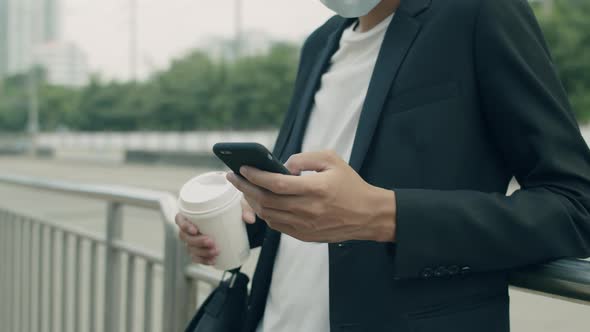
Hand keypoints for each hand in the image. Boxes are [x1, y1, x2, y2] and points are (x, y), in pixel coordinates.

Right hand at [176, 199, 255, 264]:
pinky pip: (197, 258)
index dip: (184, 225)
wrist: (235, 220)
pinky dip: (204, 261)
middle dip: (197, 242)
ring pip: (190, 249)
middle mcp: (190, 227)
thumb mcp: (238, 205)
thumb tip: (250, 219)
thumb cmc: (230, 208)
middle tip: (211, 242)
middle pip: (185, 237)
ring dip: (201, 252)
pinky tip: (213, 261)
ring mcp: (194, 240)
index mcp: (192, 213)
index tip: (195, 230)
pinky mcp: (200, 249)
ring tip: (215, 252)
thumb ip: (245, 208)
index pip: (179, 219)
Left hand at [226, 151, 396, 242]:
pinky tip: (261, 203)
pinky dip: (265, 214)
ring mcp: (306, 226)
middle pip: (267, 201)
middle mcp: (309, 209)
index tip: (242, 168)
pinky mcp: (305, 236)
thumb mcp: (332, 160)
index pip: (277, 183)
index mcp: (316, 189)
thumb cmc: (350, 185)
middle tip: (233, 178)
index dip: (256, 176)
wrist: (368, 215)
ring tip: (245, 189)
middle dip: (246, 188)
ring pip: (268, 215)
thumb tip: (283, 165)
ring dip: (253, 201)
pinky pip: (277, 226)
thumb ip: (304, 158)